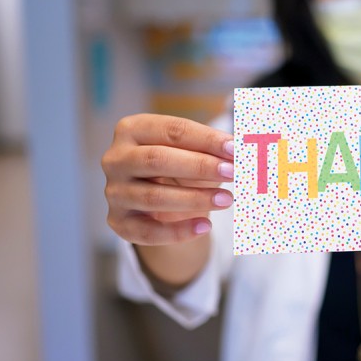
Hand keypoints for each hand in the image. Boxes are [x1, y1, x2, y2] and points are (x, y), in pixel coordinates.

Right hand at [101, 114, 234, 245]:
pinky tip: (206, 226)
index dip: (206, 139)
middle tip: (233, 173)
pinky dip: (179, 231)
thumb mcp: (194, 151)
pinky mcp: (118, 222)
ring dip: (195, 199)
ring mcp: (114, 192)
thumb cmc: (180, 166)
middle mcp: (115, 159)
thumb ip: (215, 148)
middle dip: (200, 167)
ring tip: (227, 199)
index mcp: (132, 129)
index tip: (236, 149)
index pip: (172, 131)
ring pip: (154, 197)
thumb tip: (247, 149)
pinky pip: (147, 231)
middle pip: (157, 160)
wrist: (159, 200)